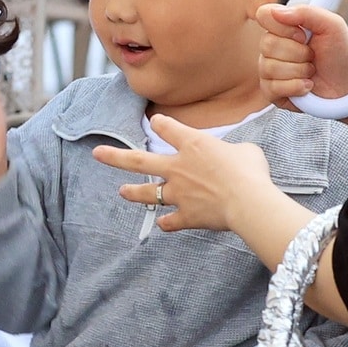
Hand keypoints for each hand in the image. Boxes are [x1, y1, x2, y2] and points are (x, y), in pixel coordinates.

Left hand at [91, 115, 271, 231]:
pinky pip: (171, 221)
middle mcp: (178, 167)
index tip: (157, 122)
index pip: (166, 127)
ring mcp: (178, 193)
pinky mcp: (186, 215)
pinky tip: (163, 224)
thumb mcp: (246, 150)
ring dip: (133, 192)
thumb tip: (234, 158)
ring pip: (148, 193)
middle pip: (138, 161)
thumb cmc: (251, 172)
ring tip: (121, 191)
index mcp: (192, 145)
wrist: (249, 202)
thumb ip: (233, 151)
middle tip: (97, 154)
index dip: (161, 123)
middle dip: (115, 157)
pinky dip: (167, 223)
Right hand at [256, 3, 347, 108]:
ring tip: (312, 72)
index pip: (264, 15)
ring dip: (300, 71)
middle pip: (267, 44)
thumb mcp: (333, 26)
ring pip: (270, 67)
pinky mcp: (270, 90)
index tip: (304, 36)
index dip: (284, 27)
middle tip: (313, 56)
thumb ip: (307, 12)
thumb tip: (277, 11)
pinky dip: (296, 87)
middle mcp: (272, 46)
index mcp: (284, 26)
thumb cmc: (342, 55)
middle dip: (298, 53)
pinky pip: (272, 87)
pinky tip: (307, 85)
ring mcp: (268, 68)